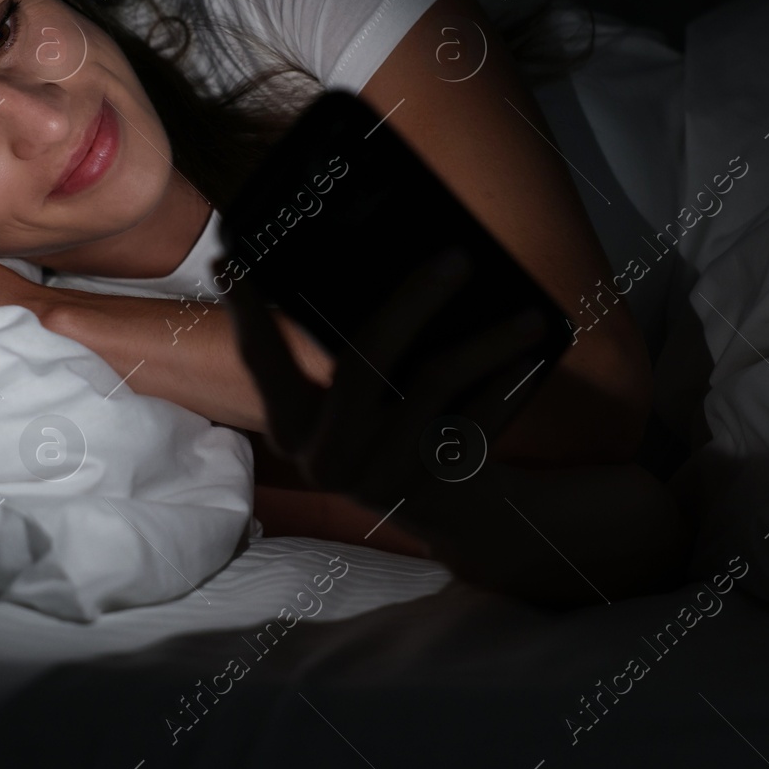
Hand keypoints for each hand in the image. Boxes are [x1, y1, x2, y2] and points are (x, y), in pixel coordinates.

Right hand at [218, 247, 545, 507]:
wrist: (459, 512)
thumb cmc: (404, 427)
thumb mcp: (365, 396)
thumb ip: (355, 349)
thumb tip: (375, 261)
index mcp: (292, 428)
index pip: (262, 361)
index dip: (246, 312)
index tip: (233, 257)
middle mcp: (323, 459)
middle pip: (358, 368)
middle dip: (410, 304)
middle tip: (455, 258)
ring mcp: (376, 480)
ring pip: (431, 388)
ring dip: (486, 344)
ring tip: (528, 314)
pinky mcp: (428, 492)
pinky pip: (474, 422)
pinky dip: (507, 387)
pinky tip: (535, 357)